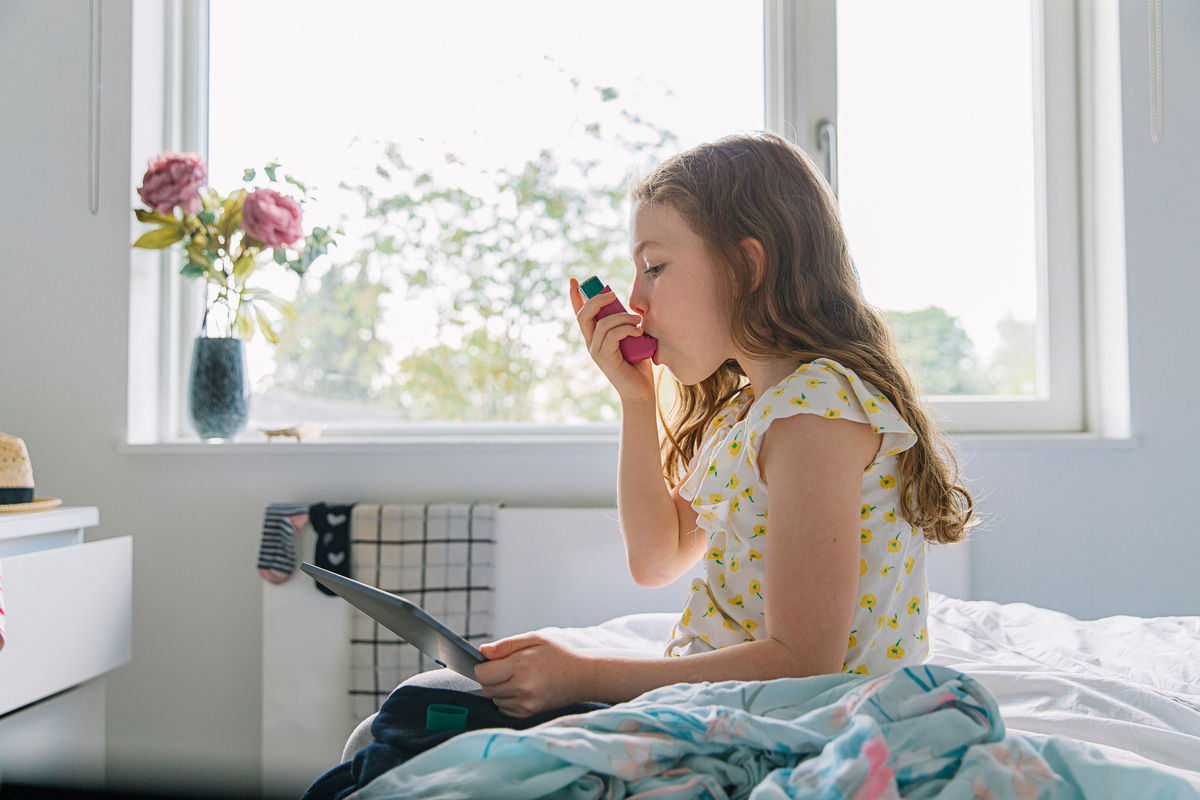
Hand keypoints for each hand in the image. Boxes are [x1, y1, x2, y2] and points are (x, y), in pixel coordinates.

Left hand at [474, 633, 598, 717]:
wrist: (583, 677)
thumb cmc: (558, 654)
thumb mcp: (534, 639)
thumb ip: (506, 645)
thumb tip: (482, 652)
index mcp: (521, 666)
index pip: (483, 674)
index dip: (481, 667)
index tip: (489, 663)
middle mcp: (522, 688)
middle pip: (486, 688)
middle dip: (490, 678)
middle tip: (506, 669)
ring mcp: (526, 704)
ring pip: (494, 699)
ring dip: (498, 689)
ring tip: (517, 678)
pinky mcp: (529, 714)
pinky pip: (504, 709)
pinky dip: (507, 700)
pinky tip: (521, 689)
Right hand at [569, 277, 654, 403]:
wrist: (641, 391)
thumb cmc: (638, 364)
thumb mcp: (633, 338)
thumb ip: (627, 324)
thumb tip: (635, 308)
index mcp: (595, 336)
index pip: (580, 314)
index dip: (575, 297)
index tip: (574, 280)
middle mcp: (591, 343)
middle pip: (583, 315)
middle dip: (596, 300)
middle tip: (613, 294)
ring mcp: (596, 351)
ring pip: (602, 324)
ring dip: (622, 317)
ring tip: (638, 321)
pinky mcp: (605, 358)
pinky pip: (612, 336)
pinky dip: (626, 329)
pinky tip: (638, 331)